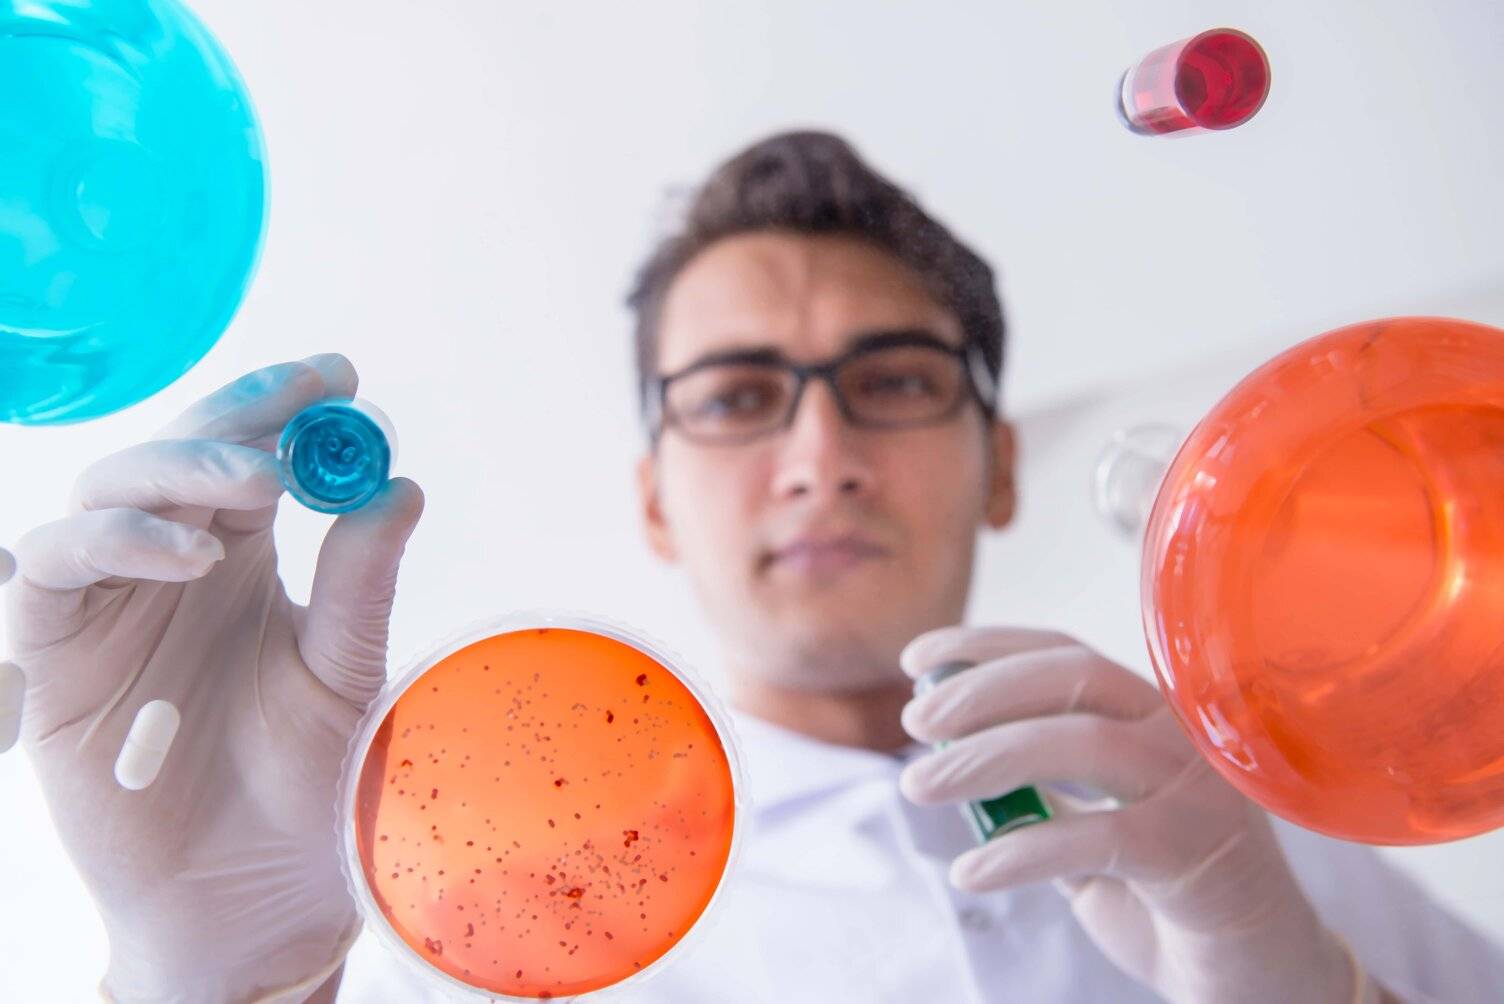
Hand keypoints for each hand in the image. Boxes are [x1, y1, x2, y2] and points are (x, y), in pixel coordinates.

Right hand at [5, 357, 423, 1003]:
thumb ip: (362, 583)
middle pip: (179, 452)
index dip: (285, 403)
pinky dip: (113, 542)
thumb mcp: (343, 671)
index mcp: (241, 556)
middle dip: (237, 414)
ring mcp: (108, 604)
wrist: (249, 891)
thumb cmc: (300, 779)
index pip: (251, 453)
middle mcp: (170, 565)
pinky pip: (53, 570)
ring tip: (259, 484)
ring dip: (179, 468)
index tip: (341, 374)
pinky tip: (193, 554)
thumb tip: (402, 485)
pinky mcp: (54, 655)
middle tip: (300, 400)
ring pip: (107, 491)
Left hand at [898, 627, 1359, 1003]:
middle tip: (914, 721)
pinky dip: (1024, 850)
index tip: (917, 659)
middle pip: (1074, 676)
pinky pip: (1099, 836)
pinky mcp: (1199, 851)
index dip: (987, 646)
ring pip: (1085, 741)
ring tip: (919, 785)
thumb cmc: (1165, 892)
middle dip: (981, 690)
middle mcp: (1182, 733)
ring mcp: (1198, 787)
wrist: (1253, 973)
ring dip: (987, 757)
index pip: (1065, 651)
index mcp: (1153, 713)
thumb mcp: (1088, 827)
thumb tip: (948, 750)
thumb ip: (1038, 789)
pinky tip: (973, 870)